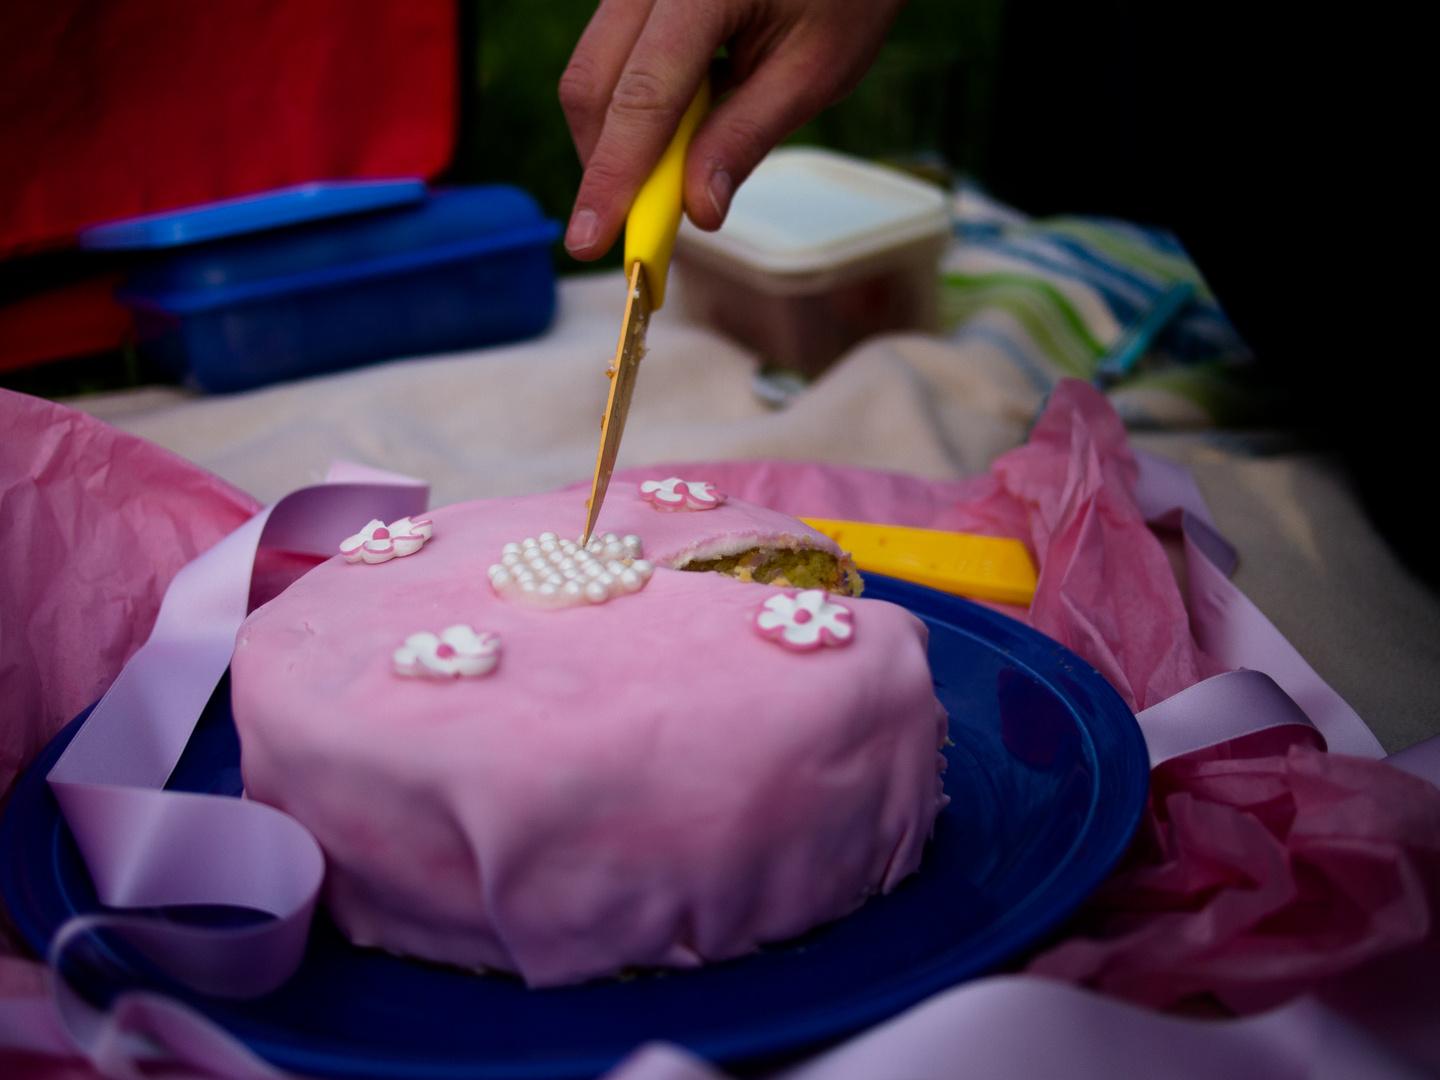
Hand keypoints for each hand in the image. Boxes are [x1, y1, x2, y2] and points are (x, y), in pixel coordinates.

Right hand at [559, 0, 908, 258]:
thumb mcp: (815, 71)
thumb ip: (748, 135)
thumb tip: (697, 209)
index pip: (642, 96)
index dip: (613, 175)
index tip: (590, 240)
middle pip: (593, 82)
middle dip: (605, 163)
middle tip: (631, 228)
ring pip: (592, 70)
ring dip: (617, 137)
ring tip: (673, 172)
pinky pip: (612, 55)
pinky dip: (631, 107)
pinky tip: (679, 128)